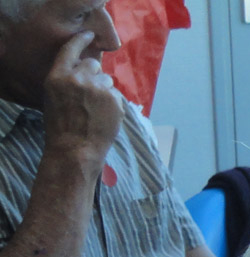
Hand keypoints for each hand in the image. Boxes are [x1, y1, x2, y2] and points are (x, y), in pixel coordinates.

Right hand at [41, 32, 123, 163]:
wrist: (75, 149)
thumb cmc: (61, 126)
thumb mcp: (54, 96)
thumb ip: (68, 79)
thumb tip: (87, 69)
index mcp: (58, 76)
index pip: (71, 49)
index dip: (81, 40)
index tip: (90, 35)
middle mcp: (78, 78)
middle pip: (93, 64)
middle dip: (94, 75)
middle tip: (90, 94)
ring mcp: (98, 88)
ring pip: (107, 80)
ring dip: (104, 90)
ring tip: (96, 110)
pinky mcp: (114, 99)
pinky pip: (116, 95)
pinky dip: (113, 104)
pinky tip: (104, 117)